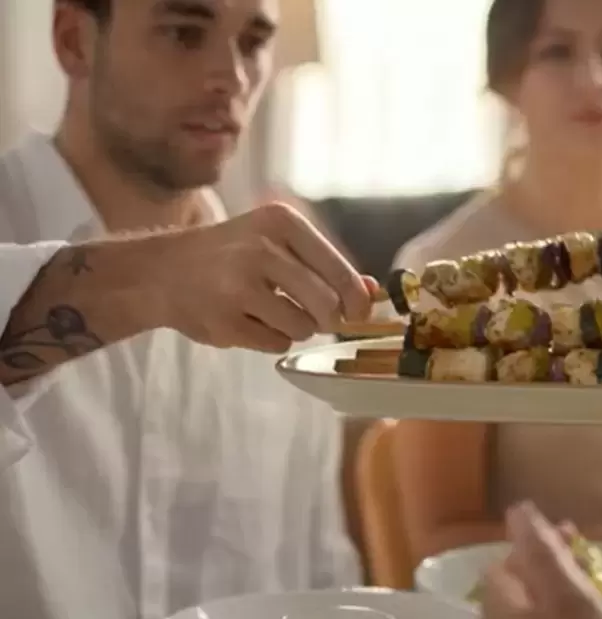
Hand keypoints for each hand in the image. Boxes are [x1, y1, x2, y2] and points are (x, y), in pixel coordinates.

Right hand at [151, 203, 376, 352]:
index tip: (359, 313)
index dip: (357, 300)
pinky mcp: (223, 320)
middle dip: (327, 319)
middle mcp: (260, 249)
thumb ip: (325, 266)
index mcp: (281, 222)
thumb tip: (372, 291)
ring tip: (269, 312)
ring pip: (302, 328)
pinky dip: (269, 340)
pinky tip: (245, 320)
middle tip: (315, 318)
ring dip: (295, 329)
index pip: (339, 271)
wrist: (161, 271)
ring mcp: (239, 285)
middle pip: (326, 305)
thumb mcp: (277, 244)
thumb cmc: (231, 256)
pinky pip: (274, 344)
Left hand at [481, 503, 601, 618]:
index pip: (505, 562)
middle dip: (552, 571)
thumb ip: (542, 552)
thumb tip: (517, 509)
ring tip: (599, 599)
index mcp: (498, 611)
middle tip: (592, 568)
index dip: (538, 543)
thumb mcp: (572, 598)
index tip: (576, 538)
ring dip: (563, 602)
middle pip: (518, 592)